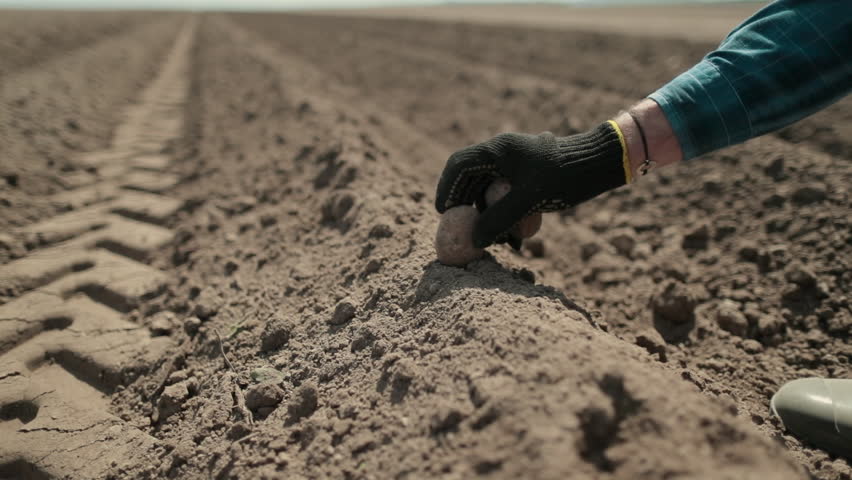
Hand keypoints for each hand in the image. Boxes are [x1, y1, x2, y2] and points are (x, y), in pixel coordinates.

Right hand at [435, 122, 628, 247]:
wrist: (599, 163)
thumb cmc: (563, 176)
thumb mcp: (528, 200)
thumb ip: (498, 219)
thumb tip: (474, 240)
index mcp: (497, 149)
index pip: (458, 165)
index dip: (446, 188)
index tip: (443, 213)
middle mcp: (502, 152)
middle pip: (471, 177)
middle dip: (467, 205)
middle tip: (463, 229)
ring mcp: (515, 162)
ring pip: (489, 187)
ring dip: (488, 213)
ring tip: (494, 239)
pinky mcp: (527, 173)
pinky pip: (506, 192)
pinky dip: (505, 212)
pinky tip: (514, 236)